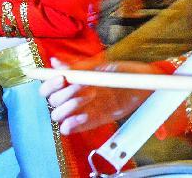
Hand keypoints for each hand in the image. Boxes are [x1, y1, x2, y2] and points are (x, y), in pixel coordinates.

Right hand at [39, 57, 157, 134]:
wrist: (144, 85)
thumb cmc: (124, 73)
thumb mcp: (102, 67)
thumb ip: (79, 68)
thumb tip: (55, 62)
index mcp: (73, 83)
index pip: (47, 88)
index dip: (49, 84)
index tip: (62, 78)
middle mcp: (72, 97)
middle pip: (52, 101)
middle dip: (65, 93)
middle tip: (84, 86)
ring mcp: (80, 111)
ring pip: (57, 115)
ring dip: (68, 107)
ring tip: (90, 95)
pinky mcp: (89, 123)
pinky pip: (68, 129)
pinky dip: (70, 124)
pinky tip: (83, 116)